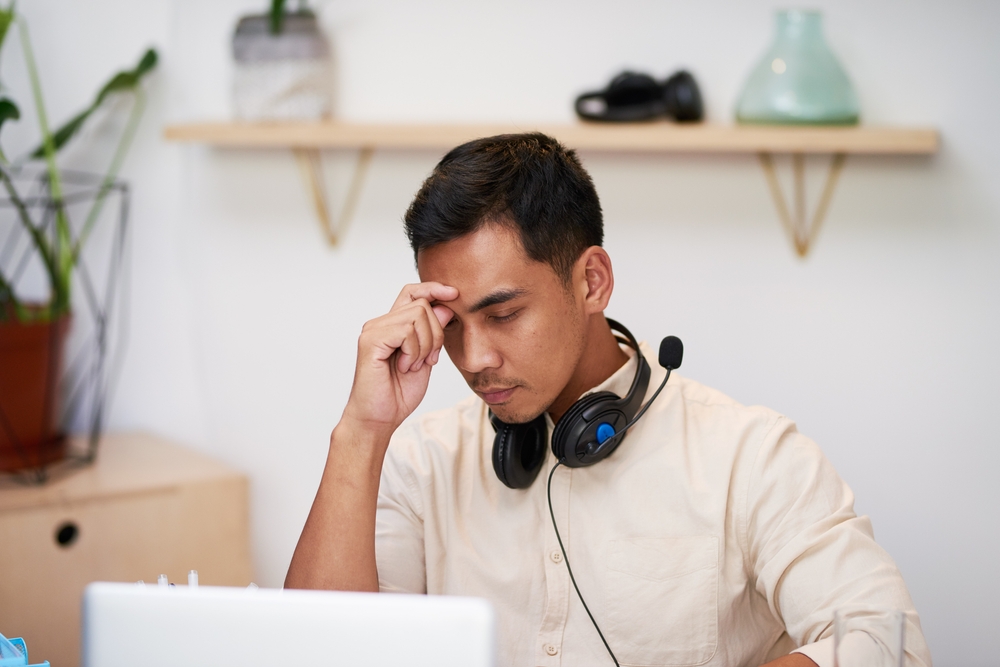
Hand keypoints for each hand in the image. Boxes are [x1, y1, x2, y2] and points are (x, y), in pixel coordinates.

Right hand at [340, 282, 457, 437]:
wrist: (379, 419)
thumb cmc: (398, 393)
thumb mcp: (426, 359)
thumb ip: (434, 333)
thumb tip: (446, 306)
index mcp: (393, 325)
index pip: (413, 293)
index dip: (434, 289)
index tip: (455, 294)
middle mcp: (380, 323)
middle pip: (422, 305)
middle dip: (436, 333)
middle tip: (427, 360)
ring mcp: (373, 330)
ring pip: (417, 315)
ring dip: (425, 345)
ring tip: (413, 365)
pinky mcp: (370, 341)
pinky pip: (406, 331)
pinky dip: (414, 351)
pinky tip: (405, 367)